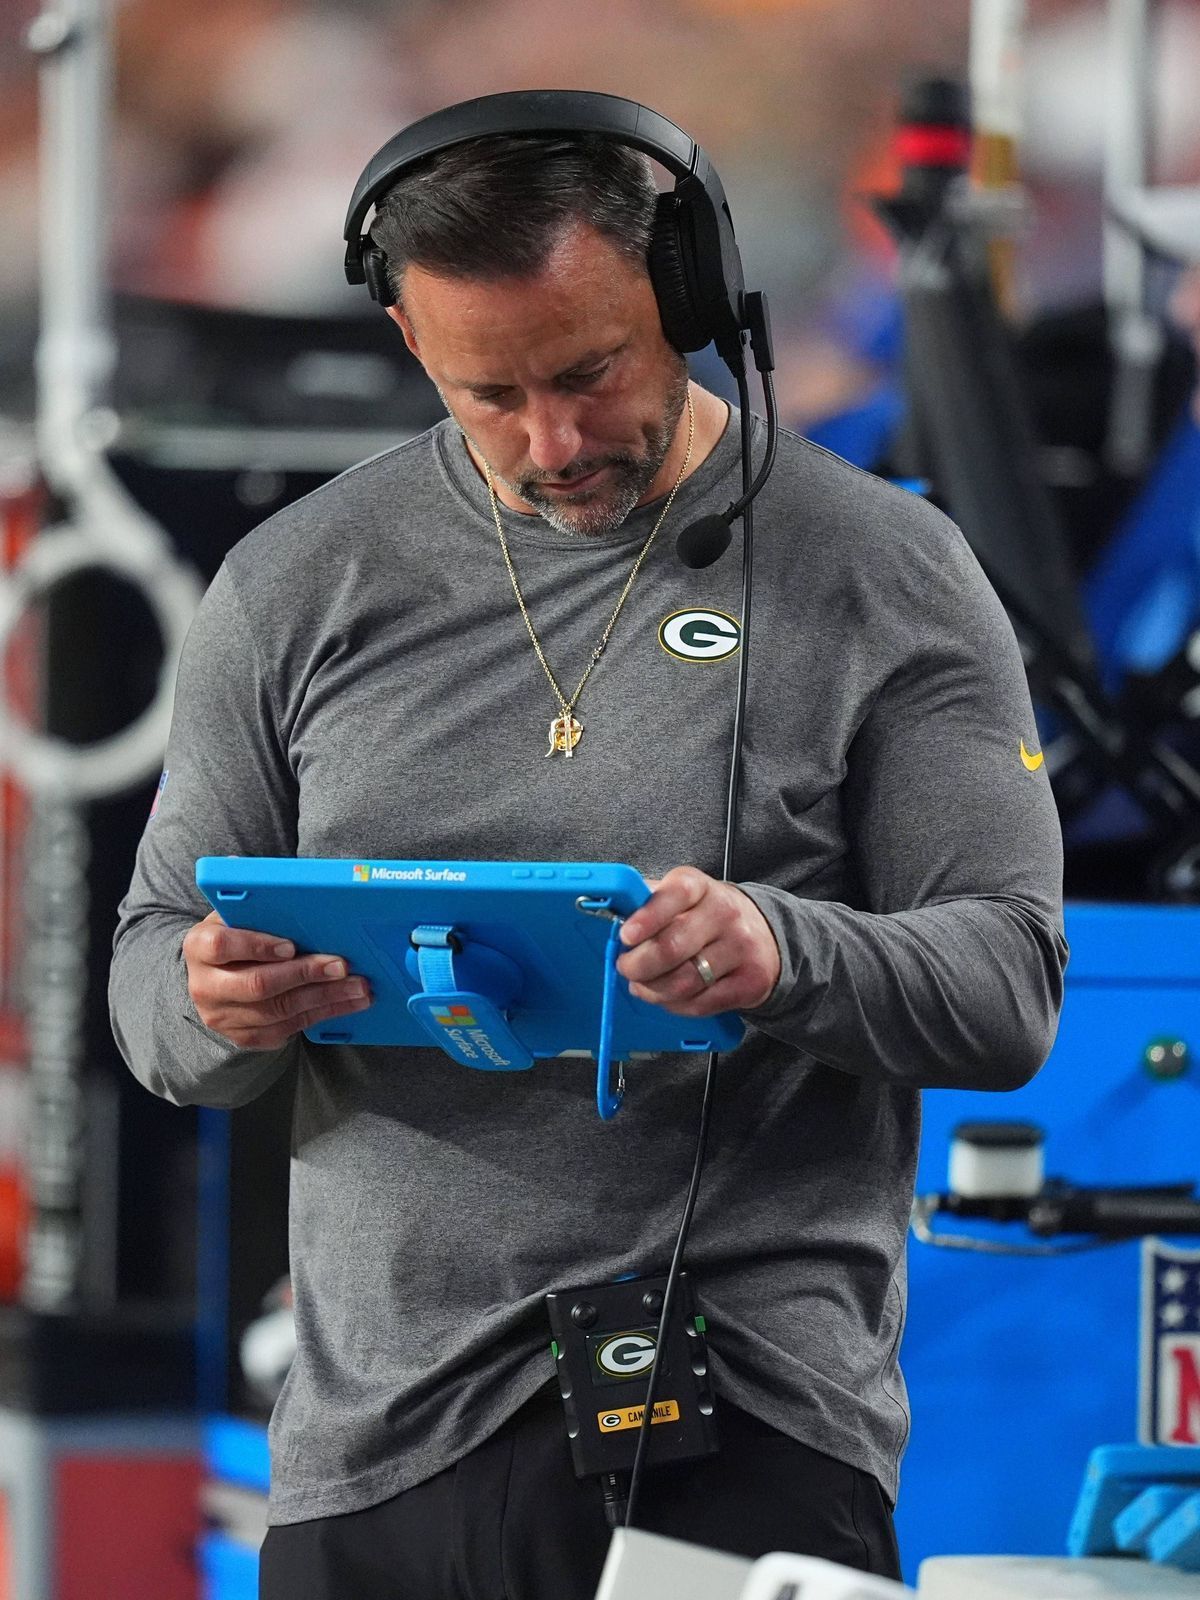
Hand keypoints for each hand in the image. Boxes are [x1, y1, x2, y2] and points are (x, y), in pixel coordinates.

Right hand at [183, 911, 370, 1049]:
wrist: (210, 982)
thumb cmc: (232, 939)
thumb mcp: (232, 917)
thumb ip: (248, 900)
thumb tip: (242, 865)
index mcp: (199, 947)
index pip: (222, 946)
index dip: (257, 945)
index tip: (291, 945)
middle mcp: (205, 986)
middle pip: (258, 984)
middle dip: (305, 974)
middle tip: (341, 966)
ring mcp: (224, 1017)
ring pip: (278, 1011)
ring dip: (325, 999)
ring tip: (358, 987)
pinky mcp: (245, 1037)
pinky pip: (287, 1029)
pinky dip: (322, 1015)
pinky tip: (347, 1003)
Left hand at [615, 866, 780, 1015]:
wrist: (763, 935)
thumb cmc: (705, 917)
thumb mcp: (679, 899)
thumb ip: (645, 903)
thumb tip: (609, 917)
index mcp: (700, 886)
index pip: (675, 894)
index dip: (647, 917)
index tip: (626, 936)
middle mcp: (725, 913)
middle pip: (672, 947)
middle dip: (638, 965)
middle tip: (625, 968)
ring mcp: (742, 948)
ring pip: (684, 982)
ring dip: (653, 990)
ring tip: (643, 985)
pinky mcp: (751, 981)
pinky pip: (701, 1004)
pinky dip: (675, 1005)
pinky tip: (669, 997)